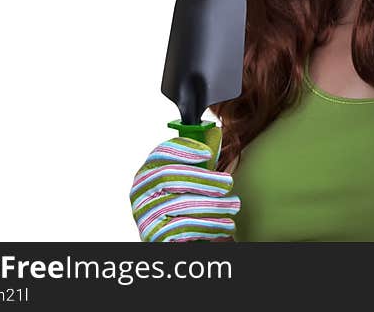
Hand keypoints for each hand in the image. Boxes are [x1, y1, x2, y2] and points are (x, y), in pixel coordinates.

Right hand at [129, 126, 240, 241]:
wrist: (182, 241)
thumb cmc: (188, 207)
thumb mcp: (193, 181)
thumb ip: (200, 161)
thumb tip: (215, 133)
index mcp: (148, 172)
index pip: (160, 153)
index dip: (183, 149)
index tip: (208, 153)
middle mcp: (140, 192)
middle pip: (170, 177)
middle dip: (204, 179)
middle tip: (228, 183)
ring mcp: (144, 214)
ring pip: (179, 204)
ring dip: (212, 205)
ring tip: (233, 206)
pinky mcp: (152, 236)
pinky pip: (183, 227)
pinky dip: (208, 226)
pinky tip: (225, 225)